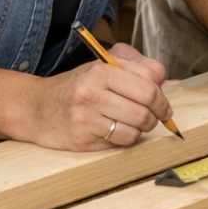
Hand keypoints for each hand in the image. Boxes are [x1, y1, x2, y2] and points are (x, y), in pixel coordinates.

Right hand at [26, 43, 171, 150]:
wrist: (35, 107)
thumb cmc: (77, 86)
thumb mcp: (105, 66)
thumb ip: (139, 69)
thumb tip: (173, 82)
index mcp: (102, 69)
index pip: (150, 81)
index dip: (163, 96)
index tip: (164, 104)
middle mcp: (92, 91)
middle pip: (146, 105)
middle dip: (158, 114)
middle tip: (157, 117)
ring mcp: (85, 117)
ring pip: (136, 126)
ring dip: (142, 128)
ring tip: (135, 124)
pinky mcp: (81, 139)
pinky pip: (120, 142)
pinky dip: (126, 139)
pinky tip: (117, 132)